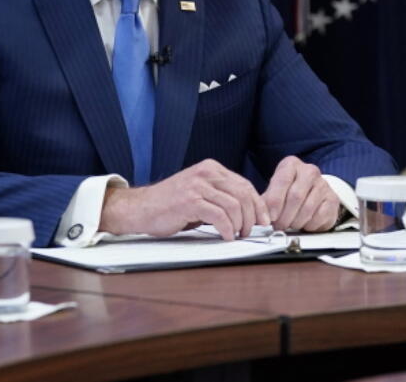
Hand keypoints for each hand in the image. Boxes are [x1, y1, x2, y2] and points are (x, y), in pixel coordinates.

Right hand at [99, 159, 269, 240]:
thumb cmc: (170, 204)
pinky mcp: (190, 201)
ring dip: (240, 224)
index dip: (258, 204)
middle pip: (243, 193)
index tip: (264, 219)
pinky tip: (227, 236)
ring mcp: (198, 186)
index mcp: (211, 168)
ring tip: (238, 234)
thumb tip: (248, 212)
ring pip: (234, 205)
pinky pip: (219, 216)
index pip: (244, 184)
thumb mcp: (200, 193)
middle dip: (253, 215)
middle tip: (252, 230)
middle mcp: (206, 173)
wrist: (141, 208)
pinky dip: (227, 228)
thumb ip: (220, 196)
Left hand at [261, 156, 341, 231]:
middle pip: (296, 196)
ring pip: (308, 208)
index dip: (275, 201)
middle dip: (285, 216)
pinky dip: (310, 225)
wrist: (309, 194)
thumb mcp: (273, 193)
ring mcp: (323, 184)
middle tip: (279, 226)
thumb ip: (266, 203)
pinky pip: (320, 216)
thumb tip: (261, 217)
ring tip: (290, 225)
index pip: (282, 180)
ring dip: (296, 222)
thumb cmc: (287, 193)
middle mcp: (309, 171)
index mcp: (291, 165)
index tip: (271, 216)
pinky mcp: (333, 199)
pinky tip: (304, 223)